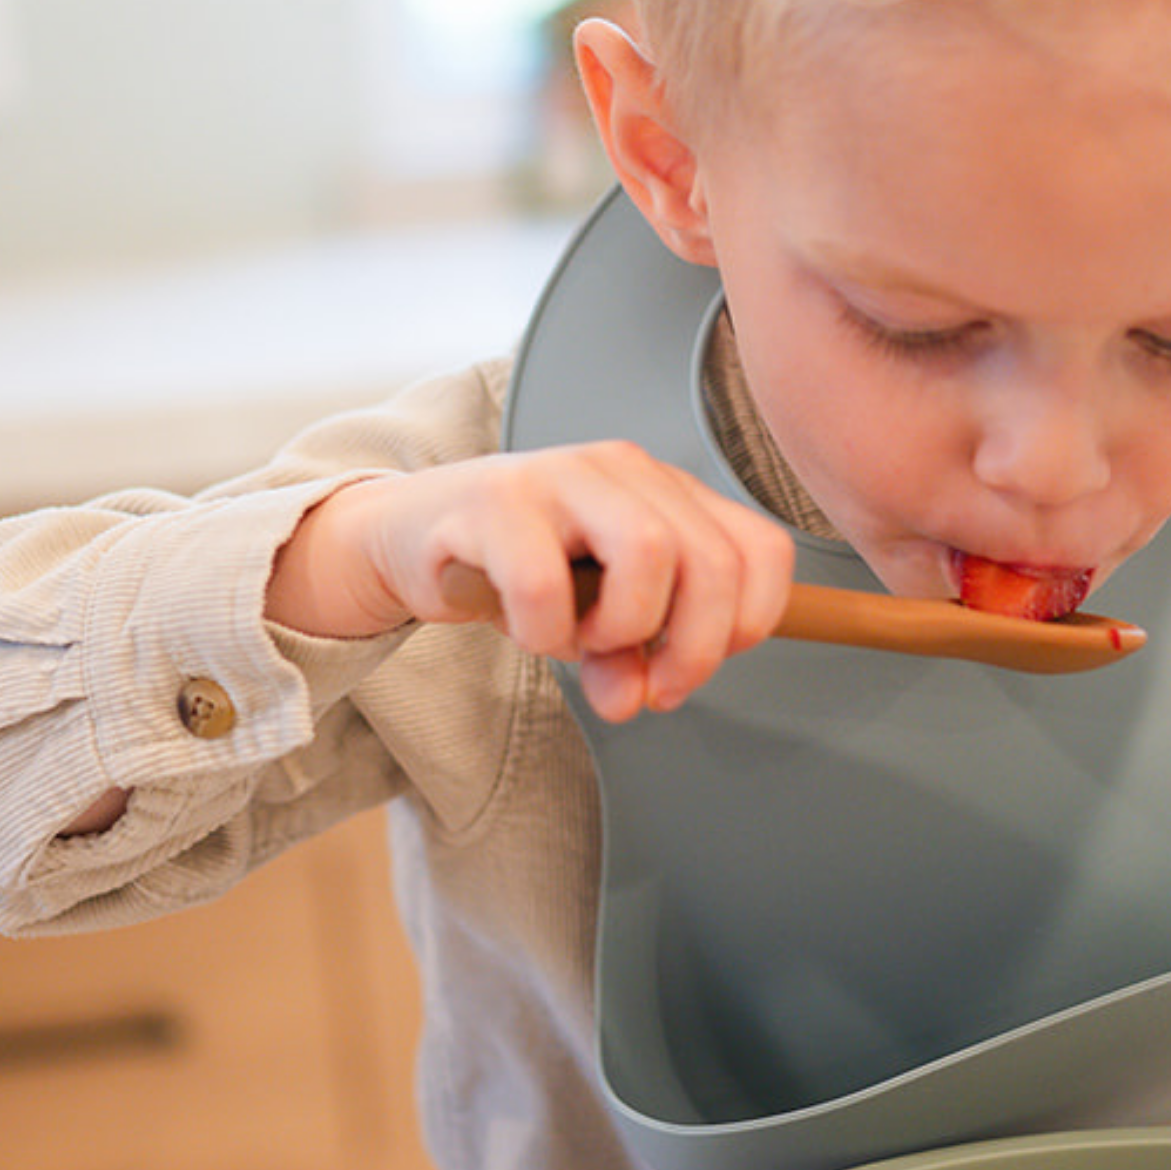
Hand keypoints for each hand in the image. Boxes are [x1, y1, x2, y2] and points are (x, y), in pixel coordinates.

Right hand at [270, 442, 794, 719]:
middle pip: (714, 561)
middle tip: (649, 688)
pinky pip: (546, 581)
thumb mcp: (589, 622)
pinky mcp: (496, 499)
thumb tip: (636, 699)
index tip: (694, 667)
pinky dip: (545, 630)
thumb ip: (628, 658)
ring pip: (648, 551)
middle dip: (693, 649)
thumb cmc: (513, 570)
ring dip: (622, 627)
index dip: (748, 624)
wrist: (410, 536)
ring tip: (580, 640)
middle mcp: (624, 470)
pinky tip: (527, 630)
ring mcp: (562, 475)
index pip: (760, 550)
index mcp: (665, 492)